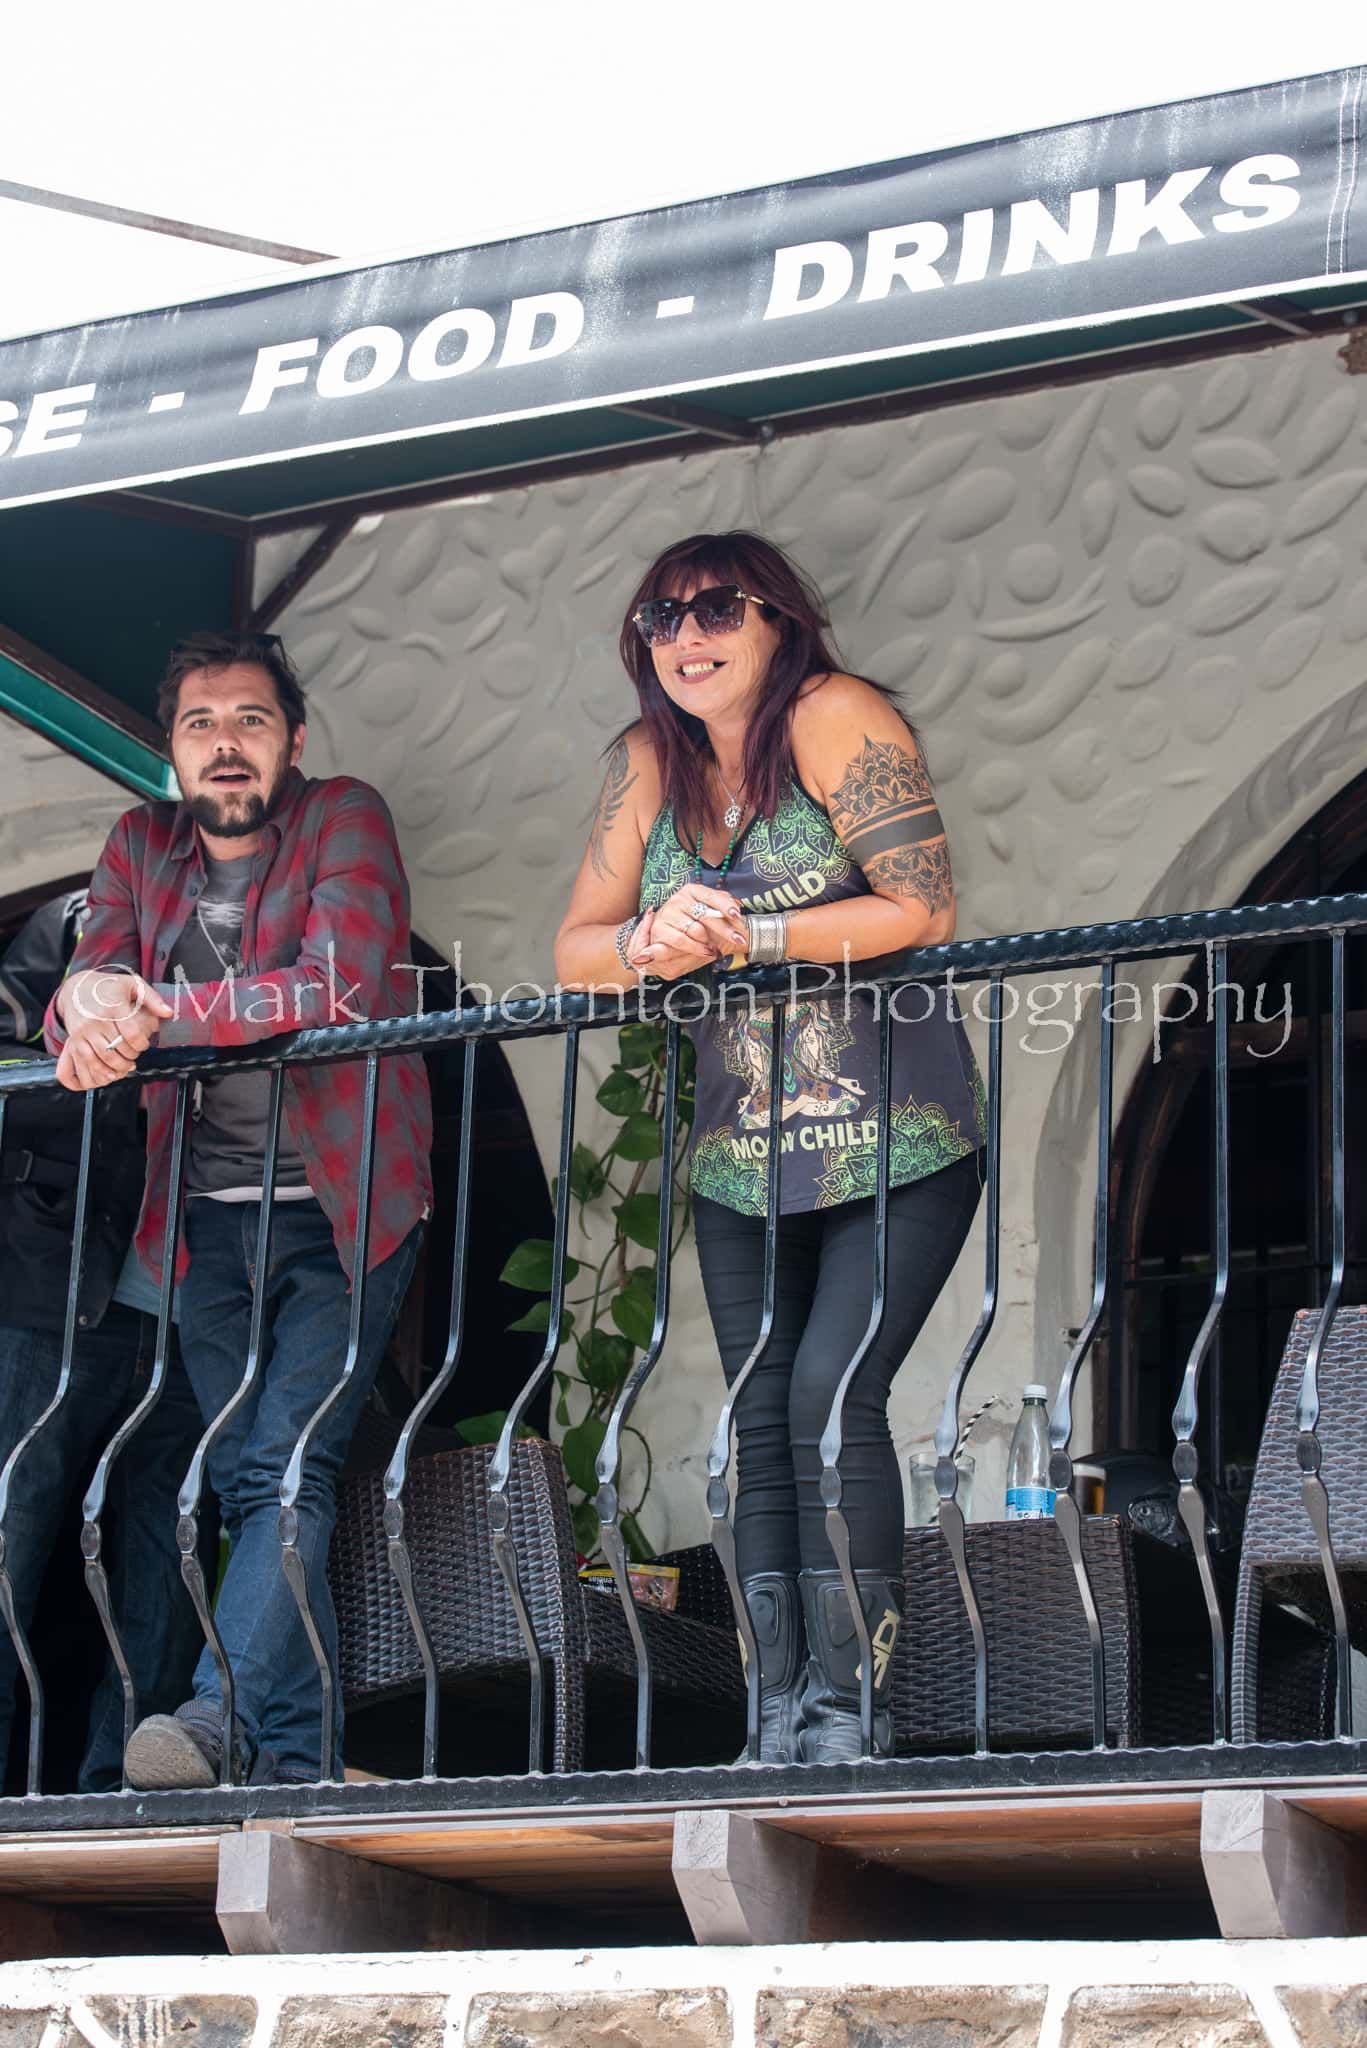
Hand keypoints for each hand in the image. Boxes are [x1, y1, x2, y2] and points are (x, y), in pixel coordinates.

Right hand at [55, 970, 172, 1091]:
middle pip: (118, 1048)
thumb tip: (169, 1013)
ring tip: (127, 1065)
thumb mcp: (133, 985)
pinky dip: (100, 1070)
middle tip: (135, 1055)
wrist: (77, 988)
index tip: (144, 1044)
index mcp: (114, 1006)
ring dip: (118, 1067)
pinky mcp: (74, 1039)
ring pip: (103, 1058)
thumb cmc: (109, 987)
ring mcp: (84, 1031)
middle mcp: (97, 1019)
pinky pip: (87, 1060)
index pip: (132, 1034)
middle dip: (131, 1057)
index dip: (142, 1044)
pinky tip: (111, 1071)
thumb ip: (153, 999)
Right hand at [635, 886, 746, 977]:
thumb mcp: (704, 909)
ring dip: (709, 942)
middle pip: (706, 915)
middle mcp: (679, 899)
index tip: (737, 915)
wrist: (662, 931)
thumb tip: (738, 905)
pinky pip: (682, 940)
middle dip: (725, 929)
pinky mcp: (660, 929)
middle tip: (739, 939)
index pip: (711, 896)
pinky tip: (706, 952)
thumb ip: (720, 904)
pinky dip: (696, 948)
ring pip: (696, 930)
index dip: (725, 905)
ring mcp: (669, 913)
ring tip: (717, 950)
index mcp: (692, 891)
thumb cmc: (688, 919)